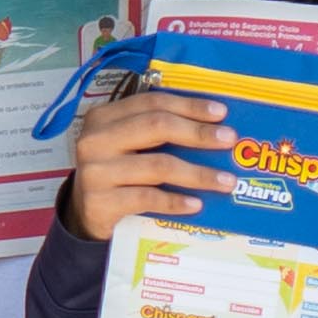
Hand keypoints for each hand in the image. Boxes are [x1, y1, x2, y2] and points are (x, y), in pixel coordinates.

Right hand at [64, 87, 230, 241]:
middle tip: (229, 140)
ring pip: (157, 165)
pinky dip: (176, 201)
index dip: (189, 106)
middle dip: (198, 133)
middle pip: (156, 127)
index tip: (221, 113)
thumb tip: (213, 125)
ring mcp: (95, 172)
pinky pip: (148, 198)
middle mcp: (95, 140)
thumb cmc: (117, 173)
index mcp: (103, 117)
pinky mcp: (100, 202)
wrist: (87, 214)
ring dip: (198, 174)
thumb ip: (155, 131)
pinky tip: (197, 204)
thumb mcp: (128, 145)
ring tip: (225, 180)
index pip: (152, 103)